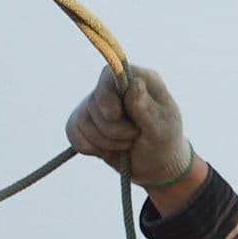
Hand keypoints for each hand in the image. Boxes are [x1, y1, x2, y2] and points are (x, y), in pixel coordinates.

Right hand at [64, 64, 192, 189]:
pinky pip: (73, 132)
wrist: (155, 165)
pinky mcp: (85, 122)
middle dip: (112, 129)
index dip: (107, 94)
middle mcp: (117, 88)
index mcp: (141, 80)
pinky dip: (90, 147)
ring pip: (82, 119)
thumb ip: (146, 108)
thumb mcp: (162, 129)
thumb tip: (134, 83)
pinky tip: (108, 150)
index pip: (111, 73)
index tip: (114, 115)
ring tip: (126, 145)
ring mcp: (99, 104)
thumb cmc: (164, 143)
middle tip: (134, 136)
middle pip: (95, 101)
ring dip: (104, 141)